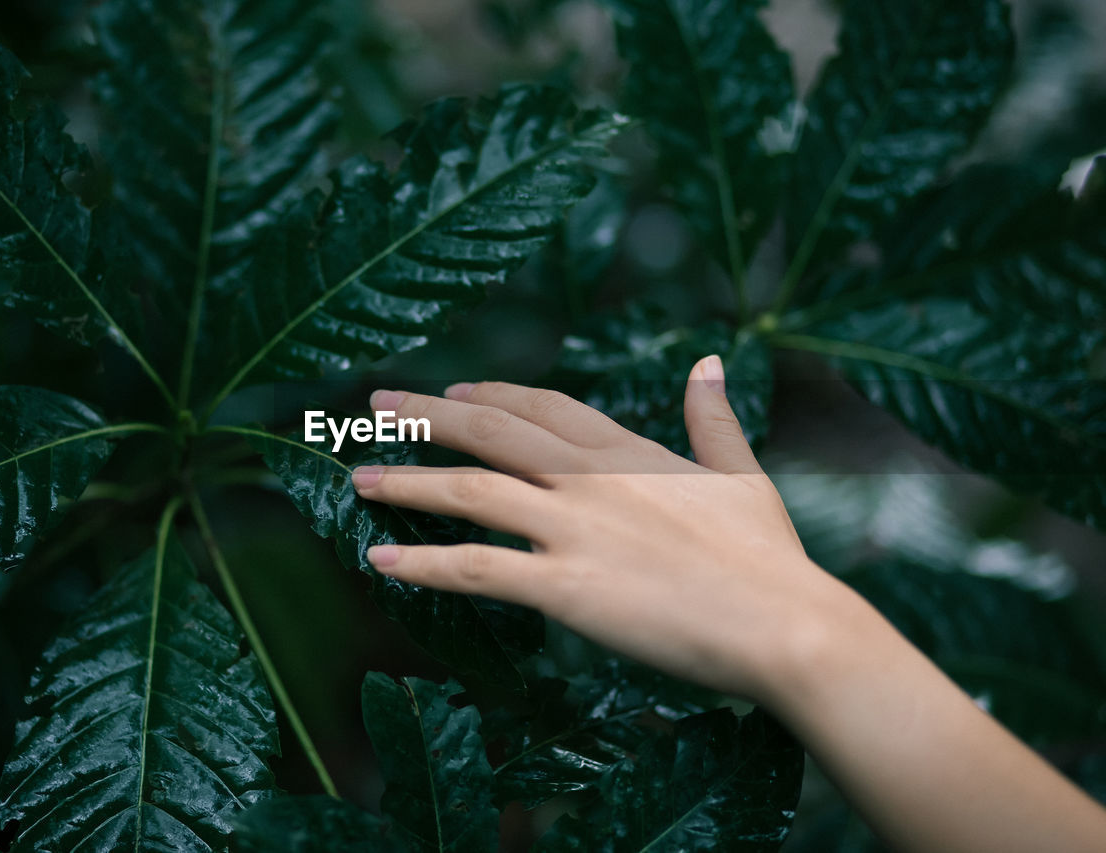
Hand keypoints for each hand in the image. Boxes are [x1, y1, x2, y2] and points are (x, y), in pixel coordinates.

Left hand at [351, 355, 858, 703]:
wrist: (787, 627)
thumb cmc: (771, 560)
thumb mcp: (740, 475)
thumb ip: (712, 418)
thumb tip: (706, 362)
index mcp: (629, 453)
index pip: (546, 408)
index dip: (494, 396)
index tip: (456, 389)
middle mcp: (591, 480)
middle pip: (492, 432)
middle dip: (427, 415)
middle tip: (374, 406)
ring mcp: (575, 529)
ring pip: (471, 491)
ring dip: (408, 481)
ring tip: (359, 476)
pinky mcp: (565, 587)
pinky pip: (477, 569)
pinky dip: (423, 563)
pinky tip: (380, 559)